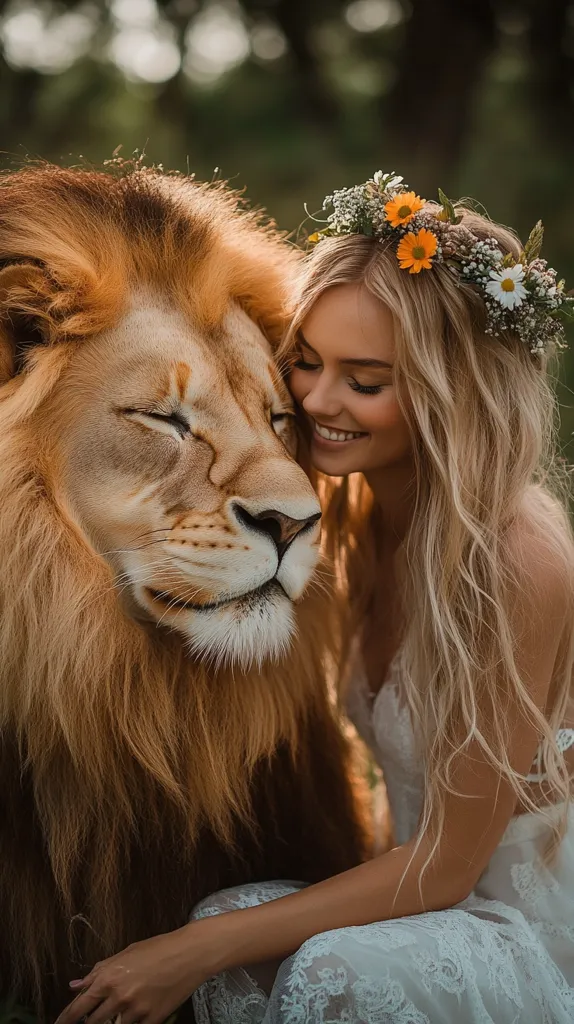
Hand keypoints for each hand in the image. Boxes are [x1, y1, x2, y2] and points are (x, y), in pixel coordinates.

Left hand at [55, 922, 215, 1023]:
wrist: (190, 953)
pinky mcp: (152, 1020)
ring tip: (118, 1011)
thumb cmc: (158, 948)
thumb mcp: (125, 954)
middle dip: (89, 1022)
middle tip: (91, 1018)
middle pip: (92, 1022)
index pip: (78, 1007)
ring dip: (110, 1023)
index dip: (65, 1020)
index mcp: (109, 977)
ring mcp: (136, 1010)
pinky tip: (134, 1016)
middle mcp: (119, 996)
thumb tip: (75, 985)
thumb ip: (98, 971)